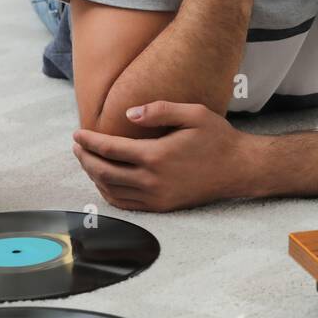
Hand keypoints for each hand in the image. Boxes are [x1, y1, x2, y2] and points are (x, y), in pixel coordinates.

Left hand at [72, 101, 259, 210]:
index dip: (89, 141)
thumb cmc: (218, 138)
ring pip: (111, 190)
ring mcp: (156, 197)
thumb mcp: (193, 114)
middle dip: (85, 159)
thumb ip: (159, 110)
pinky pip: (126, 204)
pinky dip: (109, 193)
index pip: (109, 150)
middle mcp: (152, 180)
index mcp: (156, 156)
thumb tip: (128, 115)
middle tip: (78, 147)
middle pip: (104, 172)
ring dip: (94, 175)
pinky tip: (106, 181)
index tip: (77, 134)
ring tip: (88, 161)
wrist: (240, 169)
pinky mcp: (162, 206)